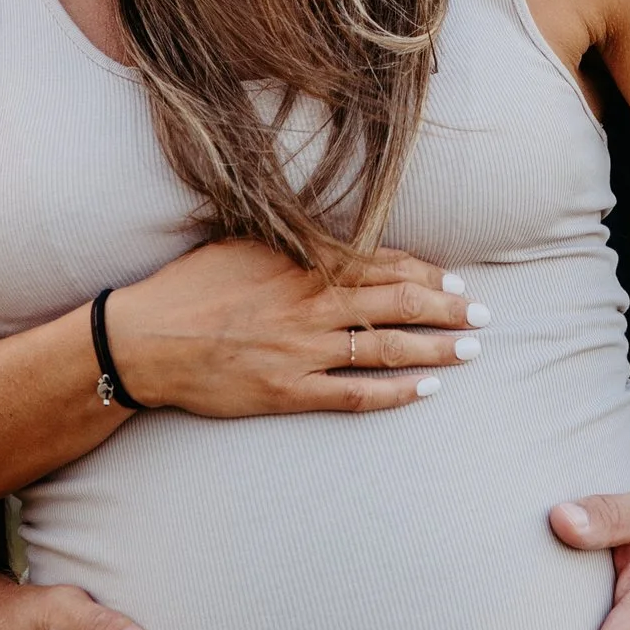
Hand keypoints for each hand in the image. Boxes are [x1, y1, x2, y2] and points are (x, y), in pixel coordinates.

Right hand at [107, 238, 489, 419]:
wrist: (145, 338)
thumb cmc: (191, 285)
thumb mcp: (246, 243)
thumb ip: (297, 240)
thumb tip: (340, 236)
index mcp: (303, 262)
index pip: (383, 264)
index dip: (429, 272)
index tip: (458, 280)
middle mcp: (311, 304)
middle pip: (398, 302)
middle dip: (449, 307)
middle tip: (484, 314)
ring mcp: (302, 351)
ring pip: (386, 347)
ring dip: (435, 348)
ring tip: (470, 349)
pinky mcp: (288, 391)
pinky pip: (355, 393)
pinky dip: (396, 392)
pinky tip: (427, 389)